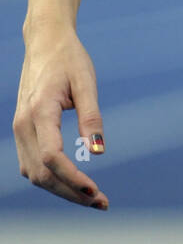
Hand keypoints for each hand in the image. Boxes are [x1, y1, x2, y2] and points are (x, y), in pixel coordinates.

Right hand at [13, 26, 108, 208]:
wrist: (45, 42)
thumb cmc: (69, 58)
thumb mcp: (86, 81)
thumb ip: (91, 116)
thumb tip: (98, 152)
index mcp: (39, 111)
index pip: (51, 157)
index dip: (72, 179)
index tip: (95, 191)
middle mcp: (24, 124)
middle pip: (42, 174)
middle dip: (71, 193)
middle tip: (102, 202)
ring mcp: (19, 129)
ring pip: (34, 174)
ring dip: (61, 190)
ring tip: (92, 197)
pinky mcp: (23, 131)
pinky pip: (32, 165)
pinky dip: (51, 179)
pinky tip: (73, 183)